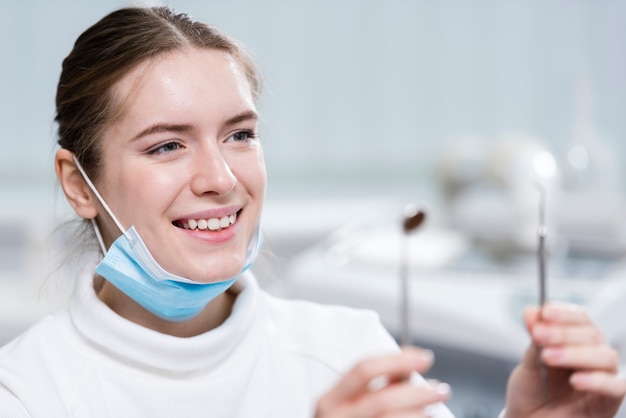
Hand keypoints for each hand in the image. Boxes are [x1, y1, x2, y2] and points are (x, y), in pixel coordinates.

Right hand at [315, 346, 450, 417]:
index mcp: (330, 400)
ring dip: (420, 414)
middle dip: (418, 392)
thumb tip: (407, 369)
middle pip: (383, 399)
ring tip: (433, 412)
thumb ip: (373, 387)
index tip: (424, 358)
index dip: (397, 360)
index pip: (363, 370)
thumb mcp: (346, 405)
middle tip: (440, 390)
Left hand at [504, 302, 625, 417]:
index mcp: (576, 339)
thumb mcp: (529, 363)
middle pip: (591, 334)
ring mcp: (604, 376)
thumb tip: (532, 311)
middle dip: (563, 333)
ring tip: (548, 357)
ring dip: (575, 353)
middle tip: (539, 336)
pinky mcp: (609, 400)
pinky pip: (616, 386)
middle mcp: (594, 354)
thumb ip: (534, 340)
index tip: (545, 312)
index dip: (565, 313)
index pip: (580, 318)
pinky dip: (597, 380)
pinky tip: (575, 380)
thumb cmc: (533, 392)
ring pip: (605, 356)